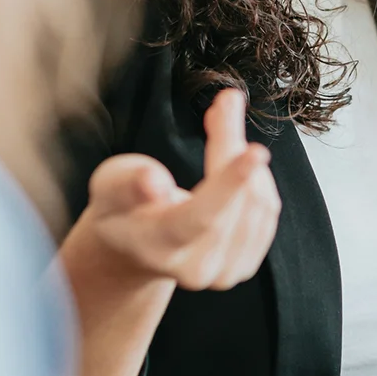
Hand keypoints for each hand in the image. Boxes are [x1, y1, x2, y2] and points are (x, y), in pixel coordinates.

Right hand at [70, 88, 279, 293]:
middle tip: (225, 102)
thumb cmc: (121, 207)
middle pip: (235, 200)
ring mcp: (223, 272)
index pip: (200, 216)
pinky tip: (234, 167)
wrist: (136, 248)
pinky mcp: (245, 265)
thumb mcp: (109, 186)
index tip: (257, 151)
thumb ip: (128, 181)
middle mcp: (195, 268)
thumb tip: (154, 183)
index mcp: (158, 247)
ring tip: (221, 134)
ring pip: (259, 203)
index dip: (229, 182)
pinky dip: (256, 178)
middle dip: (233, 144)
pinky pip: (267, 211)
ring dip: (246, 159)